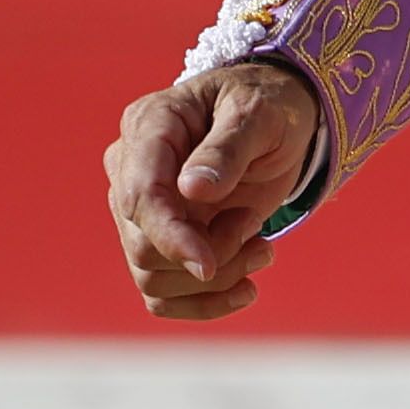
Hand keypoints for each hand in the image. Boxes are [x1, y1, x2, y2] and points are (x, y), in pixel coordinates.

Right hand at [103, 60, 321, 320]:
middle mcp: (131, 169)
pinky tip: (246, 289)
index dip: (171, 236)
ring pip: (152, 276)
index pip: (140, 196)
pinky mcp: (157, 240)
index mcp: (149, 125)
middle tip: (255, 224)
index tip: (209, 265)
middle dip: (211, 252)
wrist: (277, 121)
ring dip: (216, 278)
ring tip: (262, 247)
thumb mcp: (260, 113)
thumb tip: (191, 189)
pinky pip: (161, 295)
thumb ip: (228, 148)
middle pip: (143, 245)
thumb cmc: (267, 105)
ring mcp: (140, 209)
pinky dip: (205, 303)